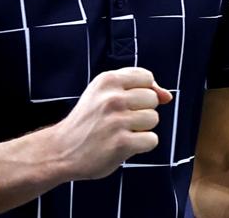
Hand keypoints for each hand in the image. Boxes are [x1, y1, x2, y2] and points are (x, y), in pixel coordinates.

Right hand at [45, 67, 173, 179]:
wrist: (60, 150)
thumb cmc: (88, 120)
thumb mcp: (104, 93)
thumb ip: (136, 87)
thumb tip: (168, 96)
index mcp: (107, 80)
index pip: (147, 77)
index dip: (142, 91)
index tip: (126, 102)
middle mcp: (112, 98)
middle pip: (153, 99)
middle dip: (142, 110)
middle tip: (120, 120)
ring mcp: (116, 121)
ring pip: (154, 119)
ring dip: (142, 129)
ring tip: (120, 132)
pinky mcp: (121, 143)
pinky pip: (152, 140)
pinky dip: (141, 145)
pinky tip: (123, 145)